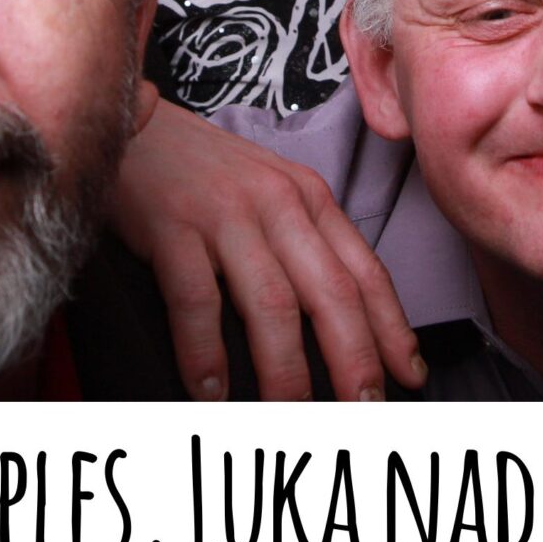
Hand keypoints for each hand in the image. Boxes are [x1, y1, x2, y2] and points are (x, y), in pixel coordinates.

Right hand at [108, 96, 423, 400]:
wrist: (133, 123)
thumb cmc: (202, 171)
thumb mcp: (270, 193)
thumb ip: (302, 244)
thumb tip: (334, 319)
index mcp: (309, 198)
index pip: (364, 271)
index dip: (392, 328)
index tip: (410, 375)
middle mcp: (278, 204)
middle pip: (331, 293)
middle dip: (355, 359)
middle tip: (366, 411)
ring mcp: (226, 214)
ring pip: (272, 303)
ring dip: (286, 370)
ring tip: (291, 418)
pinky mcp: (172, 224)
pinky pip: (197, 299)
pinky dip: (205, 352)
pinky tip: (210, 391)